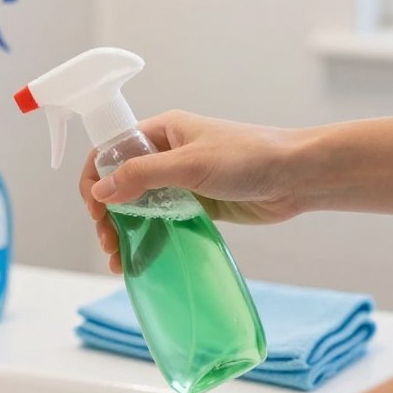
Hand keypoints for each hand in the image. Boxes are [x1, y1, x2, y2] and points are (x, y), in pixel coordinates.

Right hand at [79, 111, 305, 273]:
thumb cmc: (248, 157)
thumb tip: (100, 192)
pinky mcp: (195, 207)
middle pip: (119, 184)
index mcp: (161, 131)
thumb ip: (142, 176)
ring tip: (117, 259)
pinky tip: (136, 260)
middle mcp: (166, 155)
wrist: (297, 177)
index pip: (111, 151)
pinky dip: (146, 241)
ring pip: (137, 208)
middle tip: (107, 241)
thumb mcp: (190, 164)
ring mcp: (180, 183)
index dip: (95, 179)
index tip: (95, 210)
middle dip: (106, 214)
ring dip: (122, 231)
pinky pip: (161, 224)